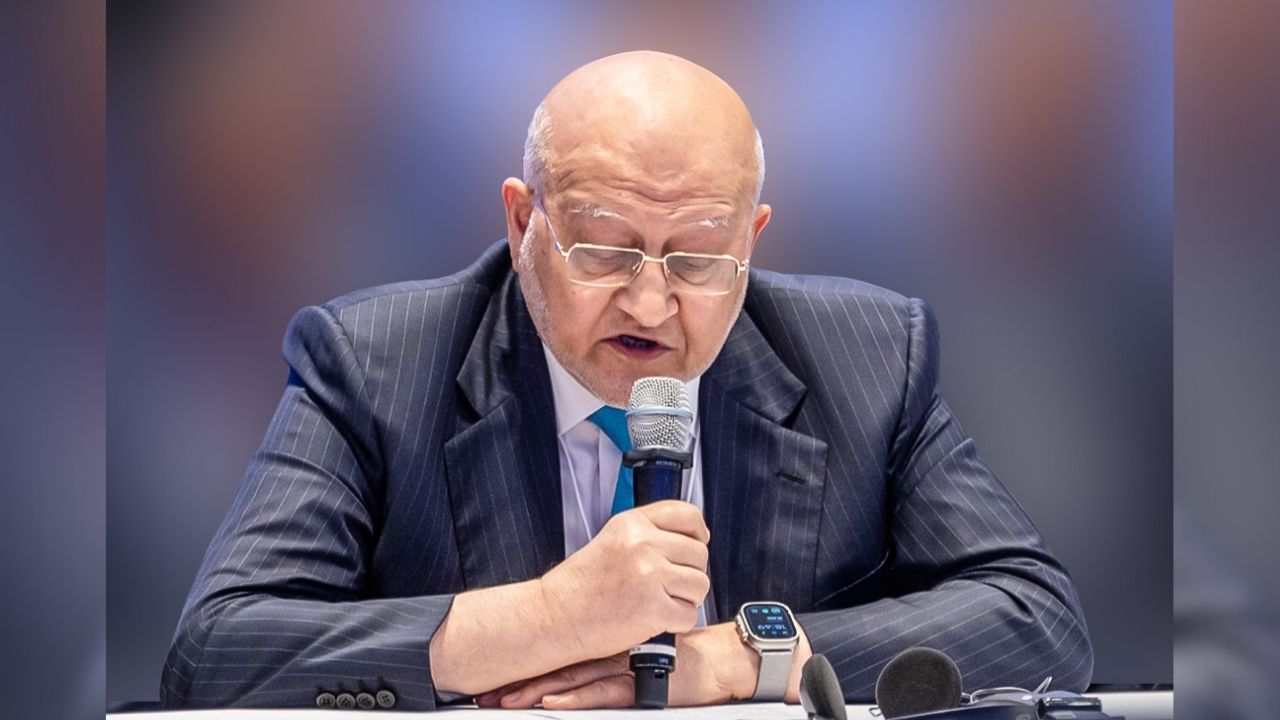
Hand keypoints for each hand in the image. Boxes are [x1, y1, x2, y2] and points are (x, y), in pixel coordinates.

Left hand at [475, 621, 811, 708]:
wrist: (719, 660)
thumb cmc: (683, 656)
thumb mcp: (639, 647)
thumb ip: (612, 648)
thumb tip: (579, 653)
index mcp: (606, 641)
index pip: (559, 650)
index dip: (527, 661)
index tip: (497, 672)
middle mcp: (609, 652)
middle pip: (556, 665)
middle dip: (520, 681)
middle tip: (487, 693)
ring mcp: (621, 669)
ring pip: (571, 680)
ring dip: (535, 693)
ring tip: (507, 701)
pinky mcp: (638, 686)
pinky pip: (602, 694)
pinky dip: (575, 700)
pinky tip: (552, 705)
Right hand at [538, 500, 711, 658]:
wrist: (554, 617)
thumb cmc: (578, 587)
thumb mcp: (611, 541)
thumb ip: (647, 534)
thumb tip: (688, 539)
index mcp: (632, 524)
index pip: (687, 515)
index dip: (698, 532)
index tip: (697, 542)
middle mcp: (643, 544)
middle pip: (699, 553)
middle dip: (689, 573)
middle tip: (668, 585)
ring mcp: (649, 575)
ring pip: (700, 584)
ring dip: (686, 599)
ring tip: (660, 602)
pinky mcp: (653, 608)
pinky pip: (688, 615)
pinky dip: (676, 623)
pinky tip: (654, 619)